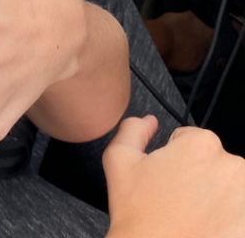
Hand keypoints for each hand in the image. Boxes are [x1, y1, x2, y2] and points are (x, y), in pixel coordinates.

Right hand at [104, 116, 244, 237]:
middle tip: (181, 201)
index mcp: (201, 145)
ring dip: (219, 201)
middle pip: (216, 165)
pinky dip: (229, 222)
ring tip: (196, 219)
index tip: (170, 180)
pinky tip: (210, 230)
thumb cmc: (139, 213)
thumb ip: (133, 129)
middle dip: (201, 179)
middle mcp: (233, 167)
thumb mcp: (118, 160)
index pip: (192, 140)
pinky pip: (239, 216)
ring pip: (233, 190)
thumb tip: (149, 122)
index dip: (176, 159)